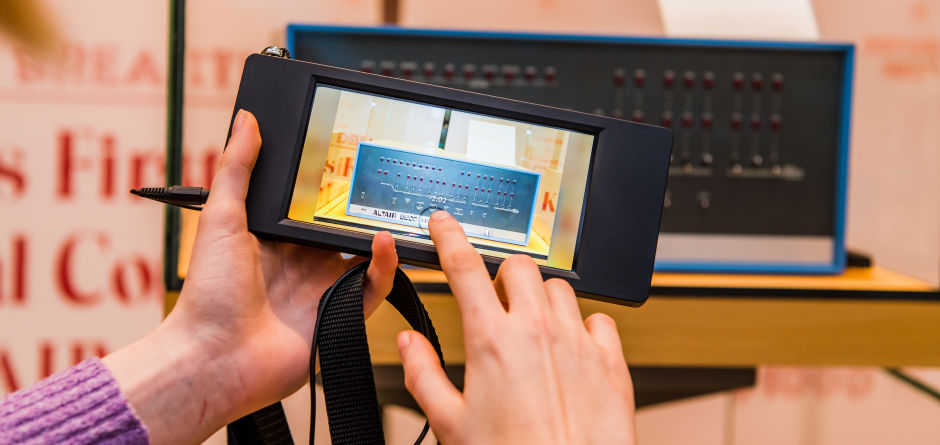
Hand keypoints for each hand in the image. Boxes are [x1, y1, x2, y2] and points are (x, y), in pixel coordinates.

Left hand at [104, 110, 398, 443]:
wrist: (214, 358)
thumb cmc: (209, 295)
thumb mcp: (221, 218)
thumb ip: (237, 169)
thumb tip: (246, 120)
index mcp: (276, 239)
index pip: (312, 204)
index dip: (332, 183)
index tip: (348, 154)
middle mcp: (303, 263)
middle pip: (344, 226)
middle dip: (364, 205)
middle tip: (382, 176)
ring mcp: (324, 289)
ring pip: (366, 256)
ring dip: (381, 234)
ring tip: (393, 207)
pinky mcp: (341, 315)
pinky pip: (374, 288)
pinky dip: (385, 266)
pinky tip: (384, 243)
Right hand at [398, 211, 635, 444]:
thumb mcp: (450, 423)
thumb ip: (423, 374)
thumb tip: (407, 343)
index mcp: (492, 341)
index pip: (465, 267)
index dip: (450, 237)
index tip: (444, 223)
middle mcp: (537, 331)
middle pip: (519, 266)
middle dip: (502, 274)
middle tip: (495, 301)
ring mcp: (577, 342)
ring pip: (559, 287)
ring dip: (541, 298)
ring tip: (532, 327)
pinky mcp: (610, 361)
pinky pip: (600, 318)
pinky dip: (584, 325)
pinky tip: (572, 347)